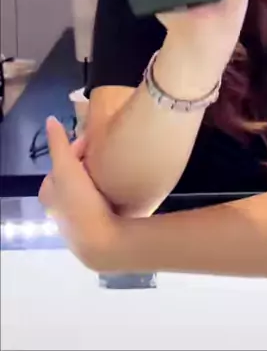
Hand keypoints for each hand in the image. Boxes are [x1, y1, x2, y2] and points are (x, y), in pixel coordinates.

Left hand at [39, 117, 118, 270]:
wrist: (102, 242)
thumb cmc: (79, 202)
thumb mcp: (66, 167)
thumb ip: (59, 144)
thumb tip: (50, 120)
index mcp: (49, 193)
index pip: (61, 163)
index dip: (76, 149)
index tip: (94, 141)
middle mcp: (61, 207)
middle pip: (74, 176)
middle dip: (88, 163)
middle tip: (106, 153)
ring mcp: (79, 218)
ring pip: (89, 189)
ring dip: (100, 178)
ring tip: (116, 167)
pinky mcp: (97, 226)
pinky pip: (102, 201)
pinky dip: (109, 192)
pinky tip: (121, 187)